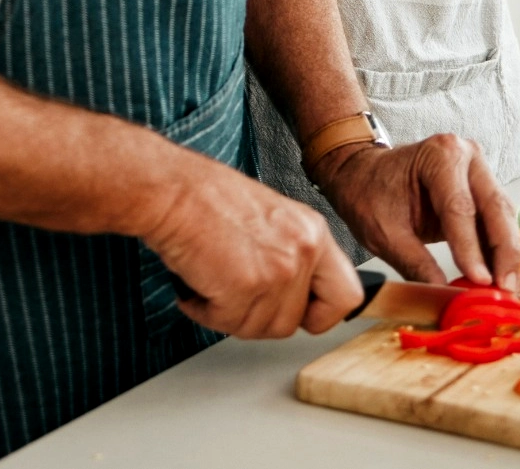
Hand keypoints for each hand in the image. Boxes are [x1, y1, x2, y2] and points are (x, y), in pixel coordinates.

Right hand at [139, 155, 361, 338]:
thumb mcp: (271, 218)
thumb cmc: (208, 197)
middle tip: (235, 298)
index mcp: (312, 232)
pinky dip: (205, 311)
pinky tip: (196, 286)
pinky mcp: (246, 287)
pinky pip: (227, 323)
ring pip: (258, 328)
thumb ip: (290, 255)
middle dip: (257, 318)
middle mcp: (302, 251)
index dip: (321, 315)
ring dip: (227, 314)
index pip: (345, 295)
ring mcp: (277, 271)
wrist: (174, 190)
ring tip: (210, 283)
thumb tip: (292, 295)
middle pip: (291, 323)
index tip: (302, 316)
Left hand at [313, 135, 519, 292]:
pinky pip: (497, 221)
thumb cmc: (370, 193)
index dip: (471, 248)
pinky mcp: (481, 189)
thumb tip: (443, 294)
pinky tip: (502, 277)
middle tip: (505, 289)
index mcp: (439, 156)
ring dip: (507, 254)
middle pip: (494, 208)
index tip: (480, 281)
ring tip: (508, 289)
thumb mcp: (384, 233)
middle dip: (503, 252)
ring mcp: (478, 170)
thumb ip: (416, 263)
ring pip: (503, 215)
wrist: (363, 174)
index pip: (460, 208)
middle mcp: (466, 156)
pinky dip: (500, 250)